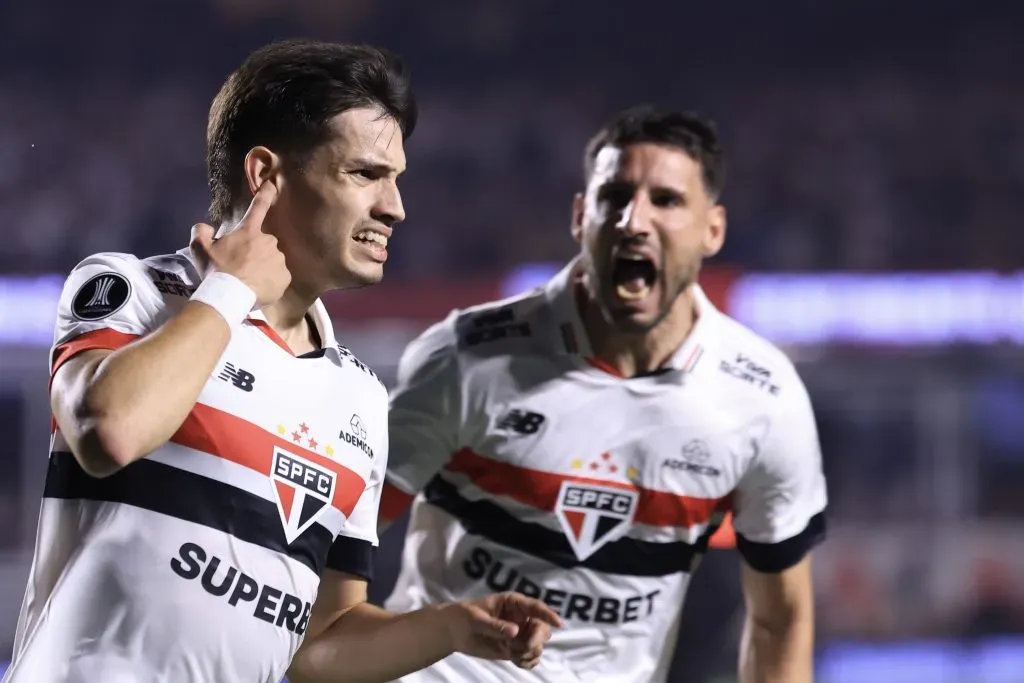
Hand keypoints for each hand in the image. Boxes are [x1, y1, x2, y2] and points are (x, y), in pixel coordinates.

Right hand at [190, 181, 290, 306]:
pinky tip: (259, 288)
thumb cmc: (215, 270)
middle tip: (241, 266)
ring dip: (263, 267)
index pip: (258, 207)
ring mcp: (278, 259)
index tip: (272, 184)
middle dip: (254, 251)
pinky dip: (271, 281)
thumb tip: (205, 227)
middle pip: (263, 243)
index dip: (265, 194)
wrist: (228, 295)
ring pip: (272, 260)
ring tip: (249, 280)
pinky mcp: (285, 277)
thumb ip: (200, 231)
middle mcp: (268, 241)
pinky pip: (279, 277)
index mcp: (249, 232)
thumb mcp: (200, 248)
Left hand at [443, 592, 561, 669]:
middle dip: (534, 641)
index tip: (559, 623)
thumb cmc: (464, 617)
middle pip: (542, 629)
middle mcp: (521, 618)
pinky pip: (532, 658)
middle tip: (517, 649)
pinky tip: (515, 661)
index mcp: (514, 603)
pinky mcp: (516, 648)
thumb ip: (496, 626)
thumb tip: (515, 631)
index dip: (548, 614)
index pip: (535, 607)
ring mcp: (521, 634)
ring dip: (528, 654)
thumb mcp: (476, 619)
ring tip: (509, 653)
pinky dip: (527, 662)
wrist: (454, 632)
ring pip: (539, 645)